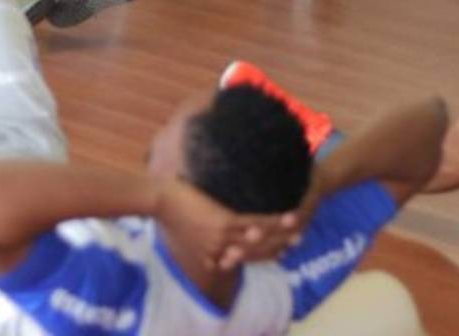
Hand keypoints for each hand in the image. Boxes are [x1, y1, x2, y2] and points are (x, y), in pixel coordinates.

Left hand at [156, 179, 299, 269]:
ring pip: (261, 238)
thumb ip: (205, 243)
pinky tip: (289, 215)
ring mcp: (224, 237)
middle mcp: (221, 250)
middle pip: (257, 252)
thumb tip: (213, 245)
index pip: (245, 258)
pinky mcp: (225, 222)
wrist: (157, 200)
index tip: (282, 251)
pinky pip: (256, 223)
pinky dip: (274, 221)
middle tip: (298, 240)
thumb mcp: (188, 235)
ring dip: (283, 233)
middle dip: (280, 246)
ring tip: (300, 226)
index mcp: (213, 254)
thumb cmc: (170, 210)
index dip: (266, 255)